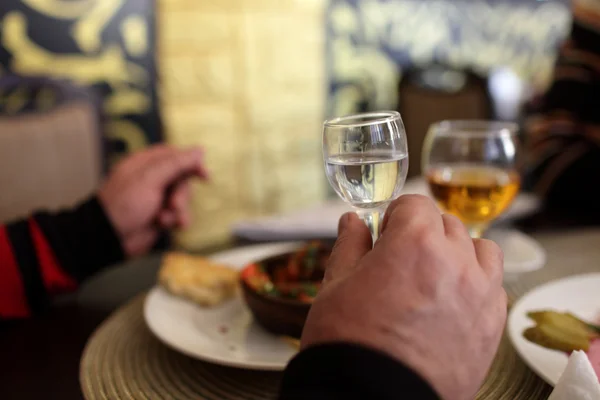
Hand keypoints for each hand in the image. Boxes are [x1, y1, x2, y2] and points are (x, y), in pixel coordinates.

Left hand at [98, 145, 207, 256]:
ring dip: (178, 210)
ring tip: (165, 219)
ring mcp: (157, 197)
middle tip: (174, 204)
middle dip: (182, 194)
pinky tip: (170, 226)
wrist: (110, 238)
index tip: (204, 174)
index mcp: (146, 164)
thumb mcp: (150, 179)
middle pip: (182, 179)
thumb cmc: (124, 205)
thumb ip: (177, 163)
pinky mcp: (160, 215)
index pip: (176, 156)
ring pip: (182, 198)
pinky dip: (176, 220)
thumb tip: (200, 150)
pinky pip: (178, 214)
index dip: (192, 163)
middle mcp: (152, 178)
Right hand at [301, 195, 506, 399]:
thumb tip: (353, 222)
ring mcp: (480, 294)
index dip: (396, 215)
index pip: (416, 204)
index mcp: (415, 243)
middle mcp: (455, 262)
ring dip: (459, 252)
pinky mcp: (492, 326)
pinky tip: (452, 302)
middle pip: (448, 224)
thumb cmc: (350, 343)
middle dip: (424, 232)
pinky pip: (495, 287)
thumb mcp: (336, 285)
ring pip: (480, 250)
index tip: (386, 231)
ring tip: (435, 274)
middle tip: (402, 257)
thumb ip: (350, 244)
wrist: (373, 397)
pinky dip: (477, 283)